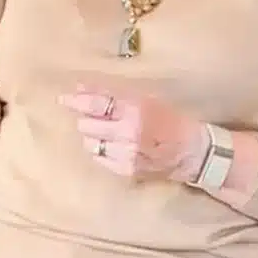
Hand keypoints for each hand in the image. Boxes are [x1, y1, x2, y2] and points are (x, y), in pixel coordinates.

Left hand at [59, 85, 257, 197]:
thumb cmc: (172, 121)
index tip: (64, 98)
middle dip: (87, 119)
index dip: (77, 100)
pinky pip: (99, 159)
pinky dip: (101, 151)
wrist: (194, 152)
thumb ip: (115, 93)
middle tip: (97, 118)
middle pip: (87, 125)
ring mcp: (126, 154)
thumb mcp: (148, 100)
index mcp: (136, 110)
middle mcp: (129, 132)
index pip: (96, 104)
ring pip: (90, 143)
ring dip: (93, 136)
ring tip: (108, 134)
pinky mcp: (126, 170)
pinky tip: (114, 147)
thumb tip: (82, 87)